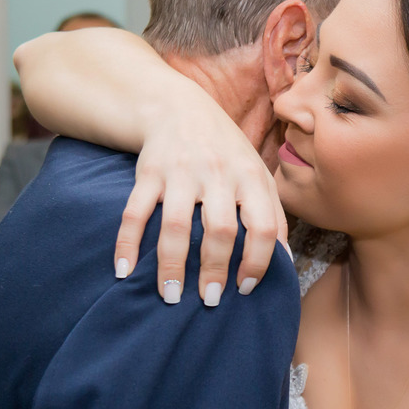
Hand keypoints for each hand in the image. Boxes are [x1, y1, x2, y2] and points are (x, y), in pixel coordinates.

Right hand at [115, 109, 287, 304]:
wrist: (180, 109)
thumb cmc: (226, 152)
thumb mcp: (258, 174)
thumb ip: (272, 213)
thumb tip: (284, 263)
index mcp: (250, 177)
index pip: (263, 226)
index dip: (258, 262)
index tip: (245, 288)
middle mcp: (218, 174)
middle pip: (220, 231)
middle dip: (215, 271)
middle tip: (209, 300)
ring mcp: (180, 173)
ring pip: (176, 226)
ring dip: (172, 267)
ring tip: (170, 296)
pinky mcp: (148, 172)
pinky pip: (135, 213)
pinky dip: (126, 244)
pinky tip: (125, 270)